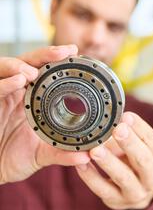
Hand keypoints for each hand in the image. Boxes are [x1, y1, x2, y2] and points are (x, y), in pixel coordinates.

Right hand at [0, 45, 89, 184]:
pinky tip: (17, 81)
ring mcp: (0, 95)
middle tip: (65, 52)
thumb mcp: (41, 155)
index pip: (45, 73)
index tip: (76, 53)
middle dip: (46, 55)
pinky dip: (4, 84)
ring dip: (20, 66)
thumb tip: (87, 156)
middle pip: (28, 64)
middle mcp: (15, 92)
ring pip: (5, 69)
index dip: (58, 61)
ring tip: (34, 71)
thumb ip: (62, 153)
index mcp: (31, 98)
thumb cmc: (13, 158)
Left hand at [75, 112, 152, 209]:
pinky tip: (81, 165)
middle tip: (117, 130)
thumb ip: (131, 134)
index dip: (139, 128)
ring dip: (109, 162)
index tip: (126, 116)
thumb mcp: (142, 148)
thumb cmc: (139, 164)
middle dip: (130, 144)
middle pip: (143, 160)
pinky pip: (102, 189)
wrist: (142, 195)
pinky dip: (91, 177)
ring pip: (123, 177)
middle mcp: (152, 176)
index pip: (152, 140)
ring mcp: (135, 192)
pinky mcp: (117, 201)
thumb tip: (113, 117)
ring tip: (96, 150)